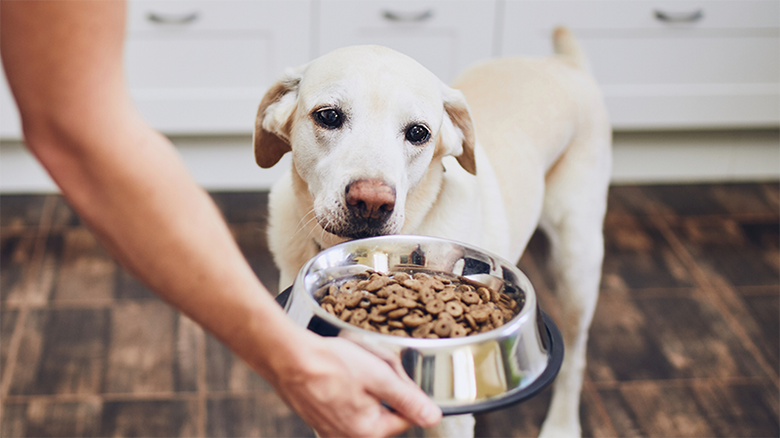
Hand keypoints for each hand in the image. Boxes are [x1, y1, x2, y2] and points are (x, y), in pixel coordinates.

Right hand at [269, 332, 441, 437]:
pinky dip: (346, 388)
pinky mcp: (319, 418)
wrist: (287, 357)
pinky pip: (344, 403)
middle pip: (385, 411)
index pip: (407, 416)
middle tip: (371, 365)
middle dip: (383, 387)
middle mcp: (348, 437)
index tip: (393, 372)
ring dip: (365, 386)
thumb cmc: (330, 363)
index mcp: (368, 431)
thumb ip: (408, 399)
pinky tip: (339, 372)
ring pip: (365, 405)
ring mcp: (331, 429)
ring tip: (352, 366)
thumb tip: (433, 417)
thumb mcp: (379, 376)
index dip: (405, 390)